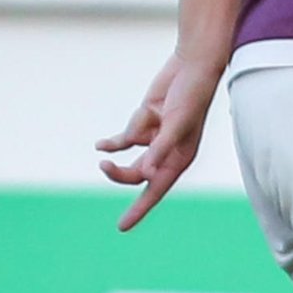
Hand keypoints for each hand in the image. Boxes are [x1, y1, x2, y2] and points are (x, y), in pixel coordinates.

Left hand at [97, 52, 220, 230]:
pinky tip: (101, 145)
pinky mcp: (144, 122)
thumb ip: (160, 148)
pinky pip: (124, 138)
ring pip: (128, 155)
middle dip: (120, 174)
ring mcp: (154, 137)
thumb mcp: (176, 123)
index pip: (155, 190)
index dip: (139, 209)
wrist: (192, 65)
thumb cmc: (192, 96)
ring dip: (119, 147)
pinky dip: (113, 141)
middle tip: (103, 167)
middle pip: (137, 175)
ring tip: (109, 144)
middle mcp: (166, 152)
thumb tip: (145, 173)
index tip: (121, 227)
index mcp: (179, 158)